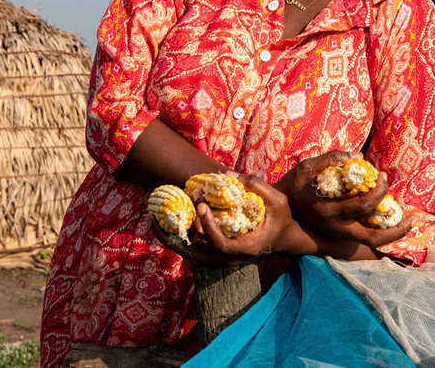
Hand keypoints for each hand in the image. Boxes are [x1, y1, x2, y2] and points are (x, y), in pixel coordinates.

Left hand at [149, 173, 314, 267]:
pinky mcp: (214, 254)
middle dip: (179, 229)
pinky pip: (190, 248)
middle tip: (168, 207)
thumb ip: (256, 185)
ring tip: (151, 218)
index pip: (220, 245)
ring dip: (168, 235)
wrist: (284, 238)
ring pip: (188, 252)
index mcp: (245, 249)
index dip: (208, 227)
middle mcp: (230, 259)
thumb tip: (225, 175)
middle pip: (196, 252)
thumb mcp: (278, 200)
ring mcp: (220, 259)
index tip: (202, 205)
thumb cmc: (282, 218)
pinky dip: (175, 236)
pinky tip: (161, 221)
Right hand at [275, 150, 414, 247]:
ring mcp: (340, 235)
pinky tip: (391, 215)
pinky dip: (382, 228)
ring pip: (373, 241)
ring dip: (393, 231)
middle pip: (374, 238)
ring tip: (408, 217)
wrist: (279, 212)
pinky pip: (367, 236)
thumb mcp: (306, 168)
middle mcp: (337, 229)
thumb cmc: (293, 187)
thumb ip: (331, 159)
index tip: (383, 176)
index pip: (363, 205)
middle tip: (416, 217)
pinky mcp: (342, 235)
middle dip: (398, 230)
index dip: (378, 191)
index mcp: (329, 212)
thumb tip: (358, 156)